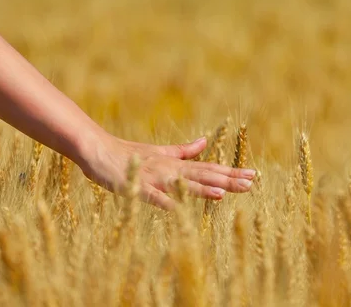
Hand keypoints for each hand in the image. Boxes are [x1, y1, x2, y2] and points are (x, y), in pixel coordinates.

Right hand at [80, 134, 255, 209]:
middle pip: (203, 175)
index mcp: (176, 163)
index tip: (252, 176)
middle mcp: (170, 169)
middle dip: (227, 180)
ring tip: (225, 192)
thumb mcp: (160, 152)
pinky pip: (154, 196)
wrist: (97, 150)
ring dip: (203, 188)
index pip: (209, 168)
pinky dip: (168, 200)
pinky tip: (182, 208)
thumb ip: (183, 151)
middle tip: (251, 183)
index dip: (231, 172)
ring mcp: (154, 177)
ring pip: (182, 183)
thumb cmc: (128, 154)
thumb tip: (205, 142)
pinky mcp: (137, 186)